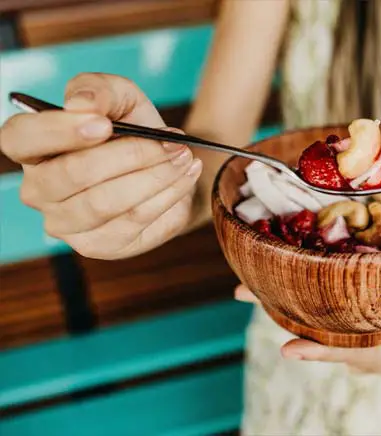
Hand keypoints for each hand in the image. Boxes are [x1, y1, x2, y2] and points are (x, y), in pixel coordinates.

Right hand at [0, 73, 202, 259]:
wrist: (167, 164)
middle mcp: (39, 190)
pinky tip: (186, 176)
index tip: (104, 124)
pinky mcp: (100, 245)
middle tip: (173, 142)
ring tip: (184, 157)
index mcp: (32, 148)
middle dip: (130, 155)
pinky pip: (134, 221)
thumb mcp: (121, 97)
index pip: (19, 139)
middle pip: (72, 175)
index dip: (58, 131)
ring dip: (155, 176)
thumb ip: (99, 89)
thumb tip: (81, 105)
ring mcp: (67, 224)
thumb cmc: (133, 128)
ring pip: (106, 202)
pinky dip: (168, 195)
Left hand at [235, 272, 380, 373]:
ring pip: (306, 321)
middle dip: (276, 314)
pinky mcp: (345, 322)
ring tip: (241, 285)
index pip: (346, 353)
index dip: (318, 352)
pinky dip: (291, 297)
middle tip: (240, 292)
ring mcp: (347, 335)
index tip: (286, 350)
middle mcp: (357, 346)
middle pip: (311, 333)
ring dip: (273, 302)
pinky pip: (314, 311)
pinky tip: (269, 277)